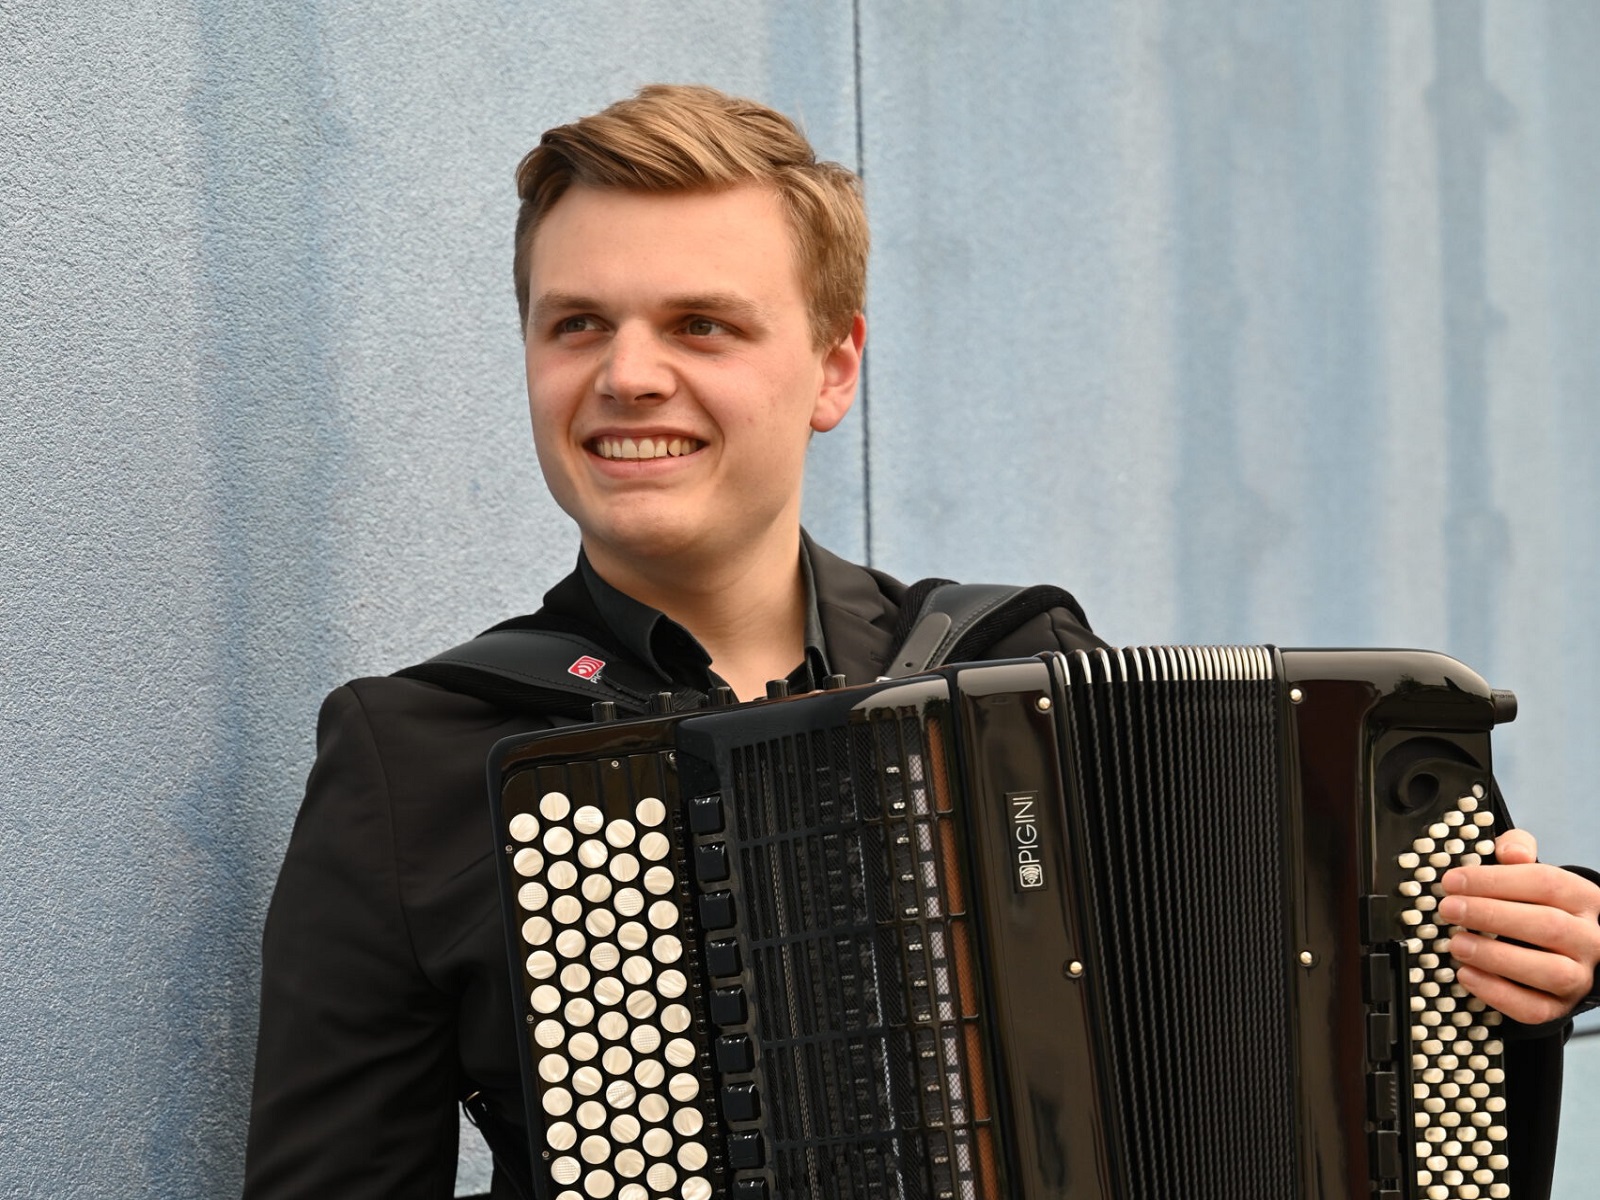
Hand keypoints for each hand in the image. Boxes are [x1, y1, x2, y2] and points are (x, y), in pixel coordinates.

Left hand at [1438, 829, 1599, 1023]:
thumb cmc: (1536, 904)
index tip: (1452, 881)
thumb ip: (1518, 851)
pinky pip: (1534, 1007)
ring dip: (1495, 957)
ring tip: (1456, 943)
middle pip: (1547, 926)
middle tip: (1448, 909)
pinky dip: (1497, 993)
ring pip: (1548, 971)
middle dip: (1491, 916)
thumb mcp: (1531, 871)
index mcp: (1583, 899)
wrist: (1559, 948)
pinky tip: (1466, 974)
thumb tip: (1510, 851)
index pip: (1545, 883)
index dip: (1495, 881)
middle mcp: (1590, 939)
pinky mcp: (1560, 1006)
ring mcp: (1578, 976)